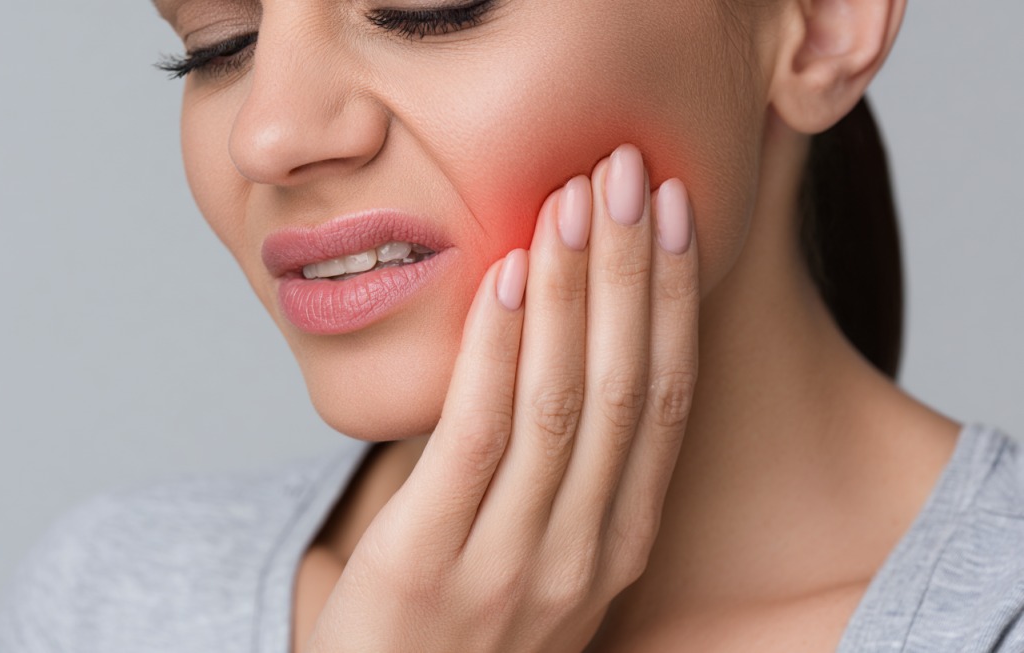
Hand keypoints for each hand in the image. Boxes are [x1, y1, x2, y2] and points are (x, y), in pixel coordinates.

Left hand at [306, 144, 699, 652]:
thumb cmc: (460, 632)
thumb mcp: (539, 565)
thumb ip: (562, 480)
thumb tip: (566, 353)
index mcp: (617, 546)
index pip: (664, 401)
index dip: (674, 300)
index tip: (676, 213)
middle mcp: (582, 554)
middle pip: (625, 385)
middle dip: (633, 269)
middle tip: (630, 172)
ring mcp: (511, 564)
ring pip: (562, 400)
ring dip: (575, 289)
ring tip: (574, 198)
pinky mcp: (428, 563)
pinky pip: (478, 436)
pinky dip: (499, 349)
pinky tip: (510, 276)